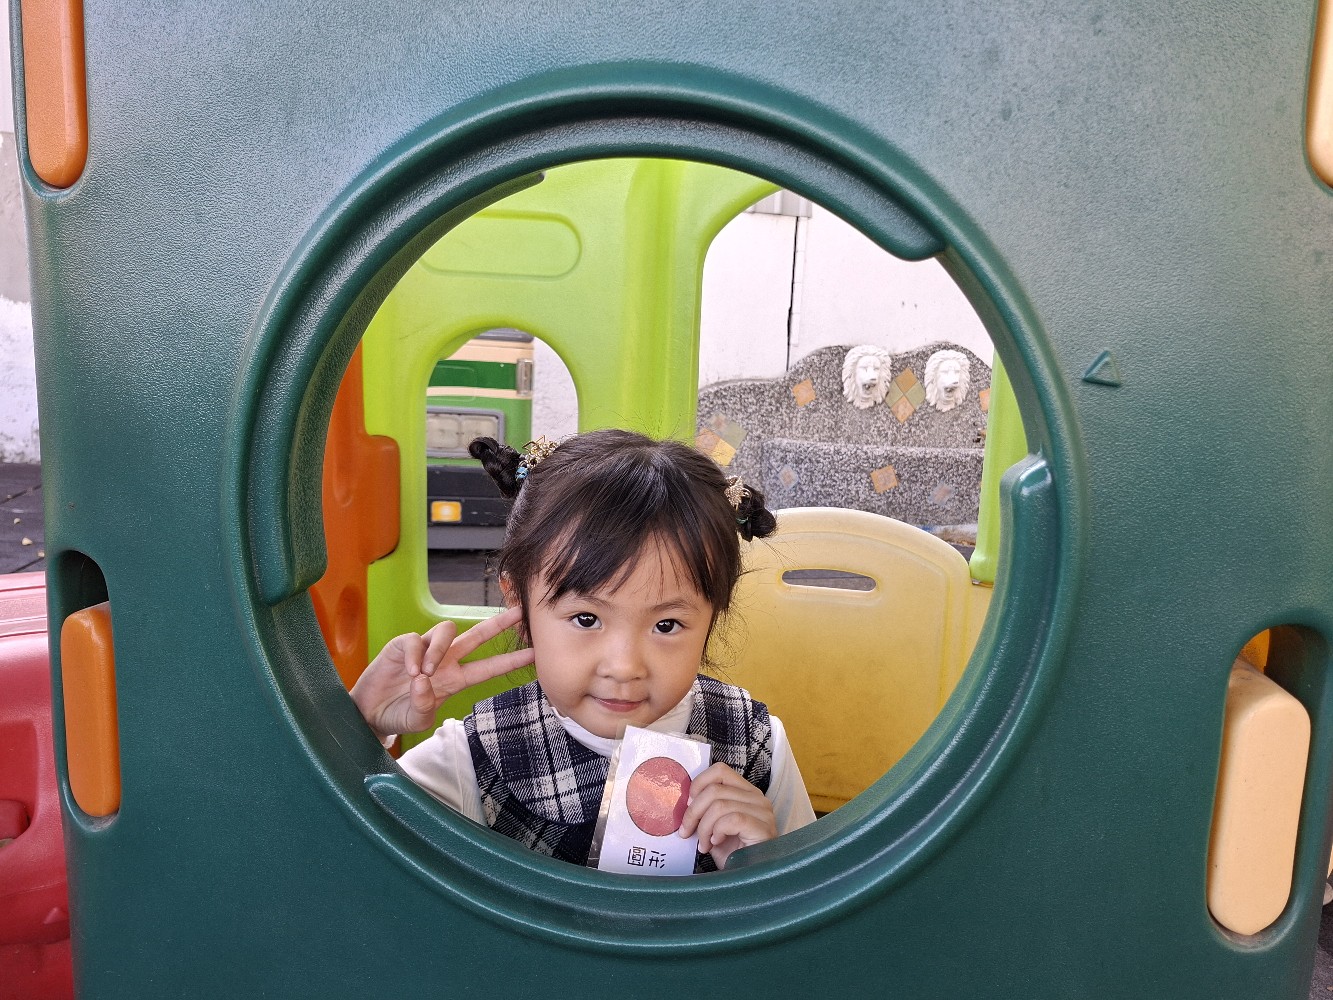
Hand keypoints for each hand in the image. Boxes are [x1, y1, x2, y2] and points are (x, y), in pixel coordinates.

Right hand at [350, 606, 533, 738]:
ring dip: (439, 649)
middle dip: (499, 623)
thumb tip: (424, 682)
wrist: (368, 713)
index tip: (535, 654)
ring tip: (425, 674)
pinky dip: (415, 654)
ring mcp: (425, 650)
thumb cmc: (397, 715)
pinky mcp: (403, 644)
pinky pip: (416, 640)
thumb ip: (424, 707)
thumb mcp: (417, 719)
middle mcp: (445, 661)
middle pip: (477, 636)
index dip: (511, 660)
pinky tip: (410, 670)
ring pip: (446, 631)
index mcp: (455, 680)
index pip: (489, 667)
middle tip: (520, 612)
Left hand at [677, 763, 776, 869]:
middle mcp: (757, 798)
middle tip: (687, 832)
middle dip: (693, 812)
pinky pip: (732, 819)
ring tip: (704, 844)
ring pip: (720, 804)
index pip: (720, 770)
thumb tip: (684, 801)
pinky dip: (717, 831)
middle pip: (715, 789)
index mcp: (745, 792)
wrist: (748, 880)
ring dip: (704, 827)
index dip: (698, 784)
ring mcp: (762, 812)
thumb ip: (705, 810)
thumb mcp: (714, 827)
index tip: (687, 805)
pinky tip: (716, 843)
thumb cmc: (732, 856)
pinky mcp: (763, 827)